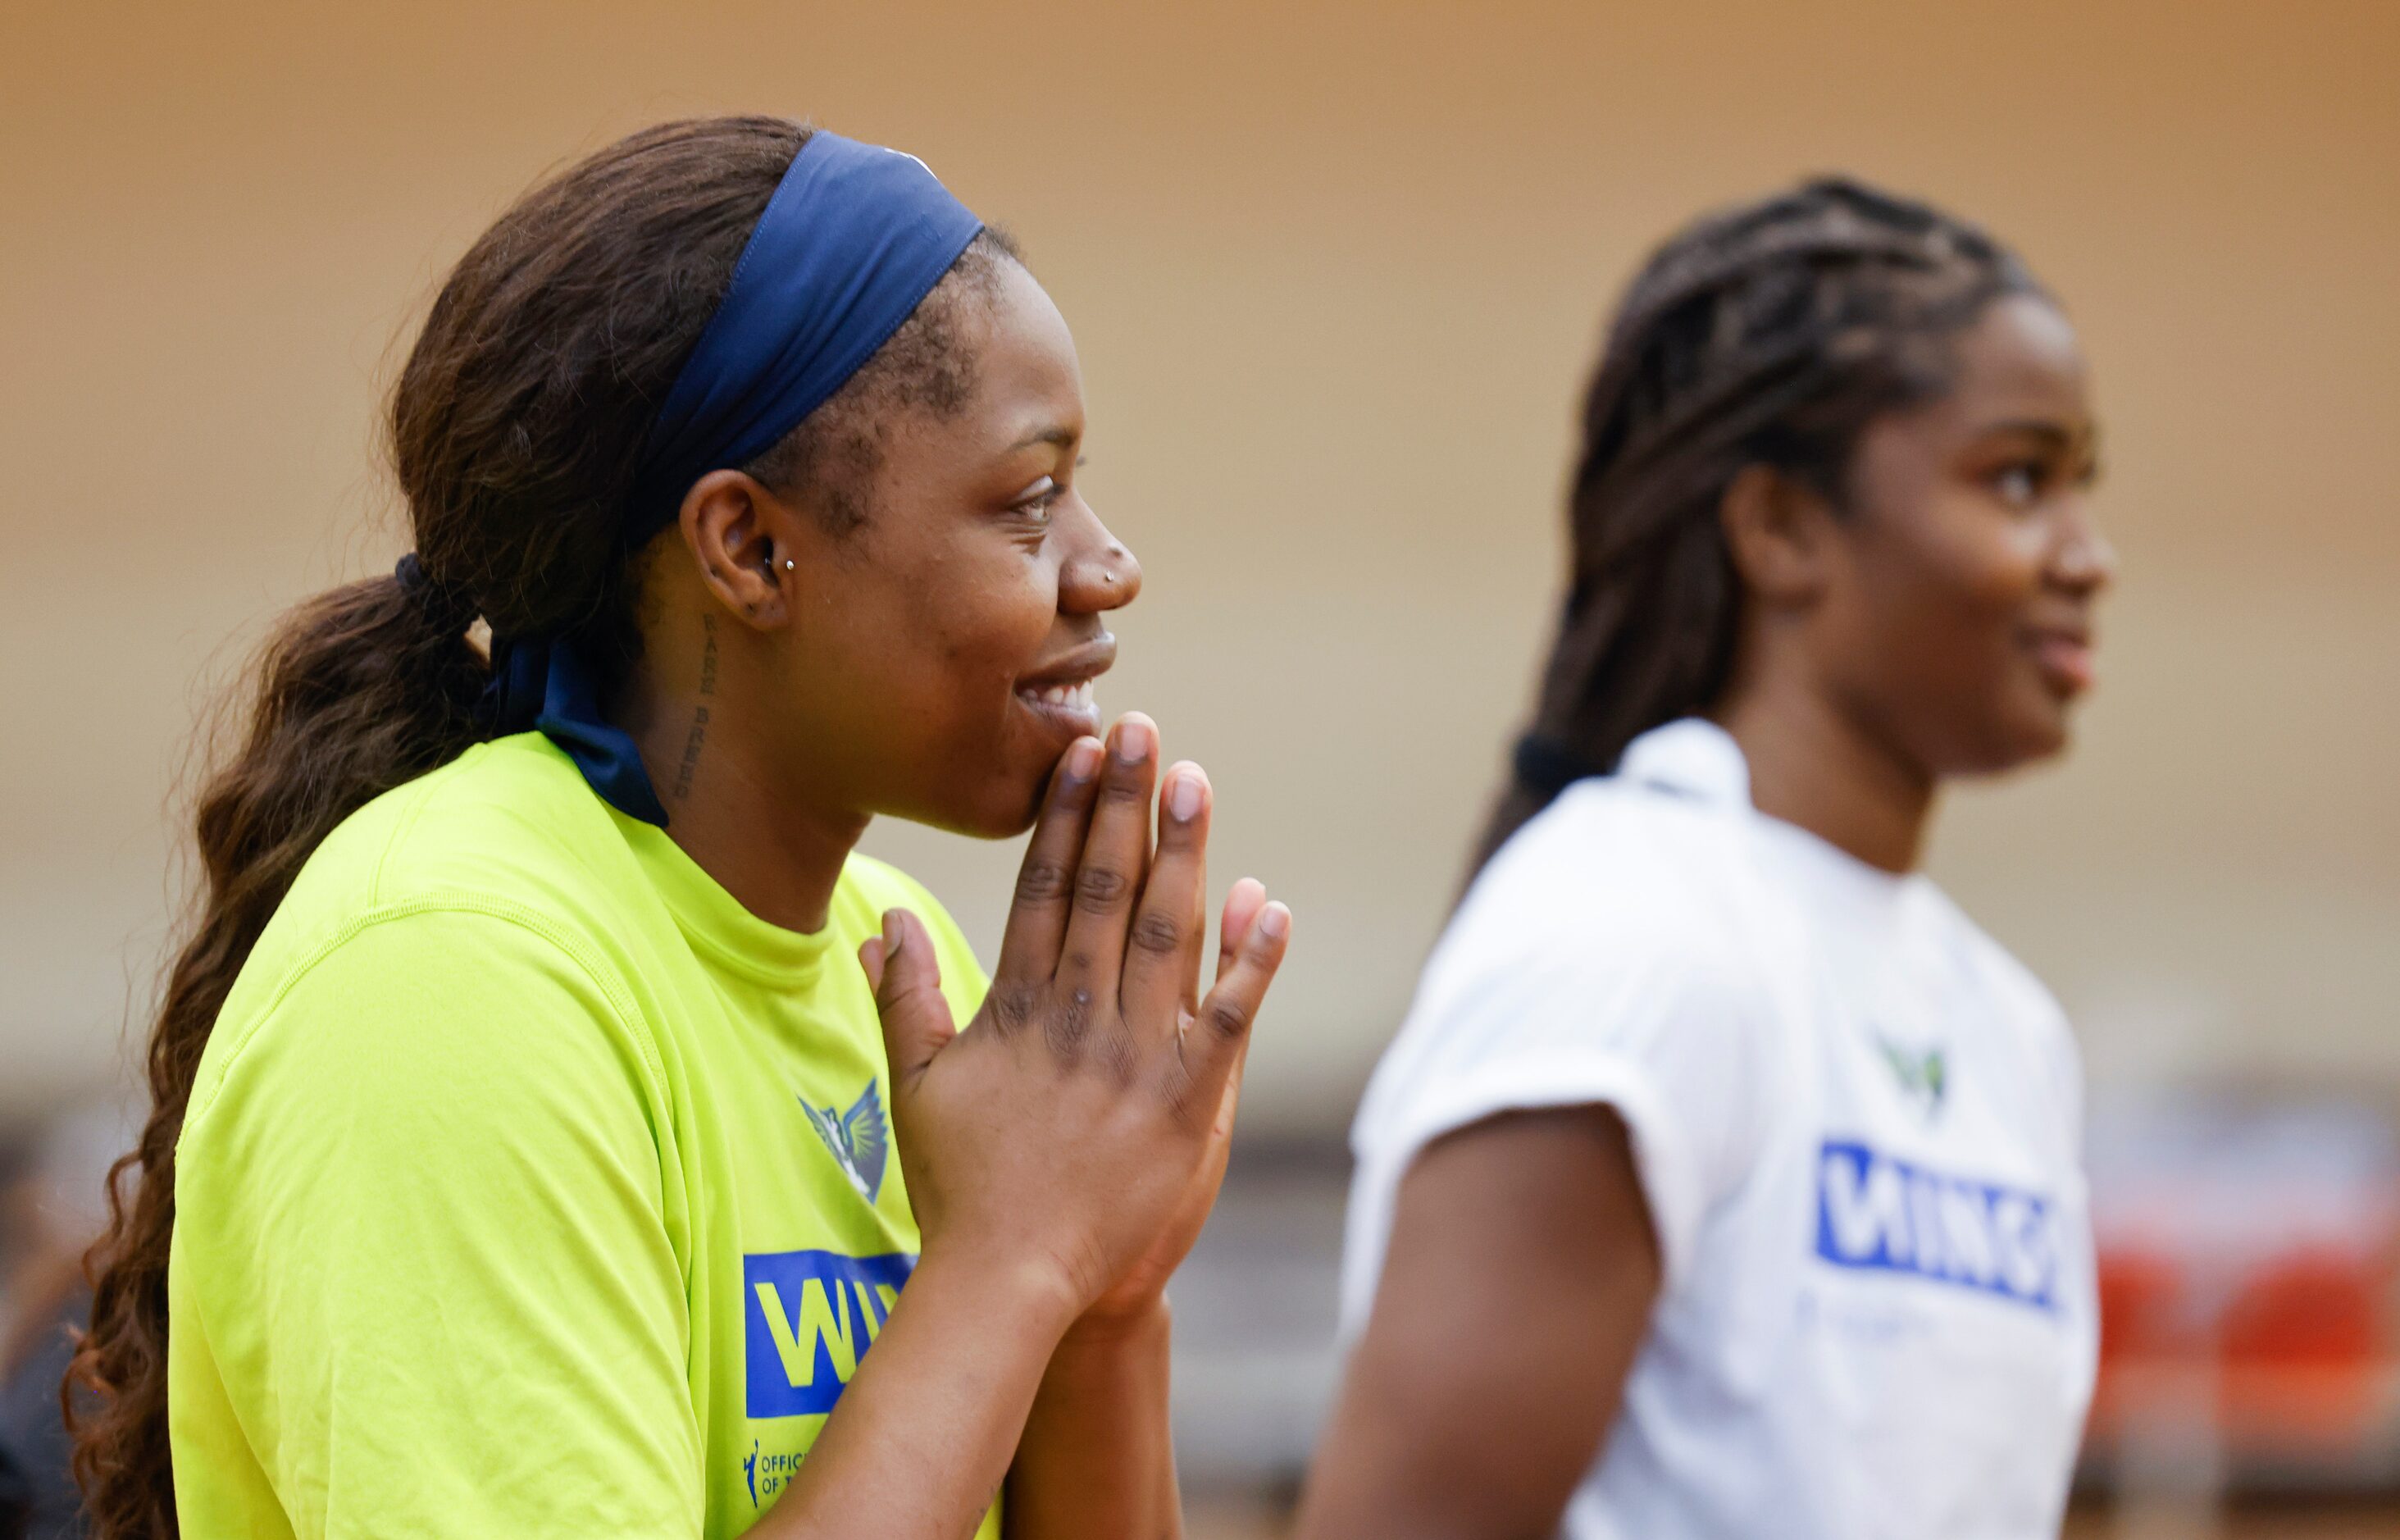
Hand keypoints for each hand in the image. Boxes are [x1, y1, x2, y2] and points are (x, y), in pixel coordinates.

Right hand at [860, 714, 1290, 1324]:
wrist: (1008, 1279)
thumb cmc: (959, 1187)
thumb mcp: (916, 1085)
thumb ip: (906, 997)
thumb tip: (886, 921)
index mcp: (1017, 1008)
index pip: (1045, 888)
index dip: (1066, 816)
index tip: (1081, 754)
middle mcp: (1076, 1019)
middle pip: (1106, 891)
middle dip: (1127, 806)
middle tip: (1146, 733)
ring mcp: (1133, 1059)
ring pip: (1165, 936)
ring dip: (1184, 854)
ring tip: (1196, 782)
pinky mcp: (1183, 1105)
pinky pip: (1226, 1020)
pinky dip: (1252, 963)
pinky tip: (1270, 905)